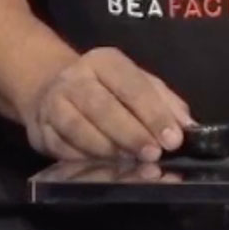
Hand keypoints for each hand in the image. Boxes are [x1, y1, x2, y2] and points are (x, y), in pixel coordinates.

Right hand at [17, 46, 194, 161]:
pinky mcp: (40, 130)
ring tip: (131, 163)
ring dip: (107, 149)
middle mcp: (76, 78)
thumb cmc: (107, 88)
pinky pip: (62, 148)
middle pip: (103, 107)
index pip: (132, 86)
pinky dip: (85, 159)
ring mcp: (53, 103)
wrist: (50, 88)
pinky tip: (104, 168)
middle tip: (153, 155)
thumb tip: (189, 127)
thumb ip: (165, 102)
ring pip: (78, 128)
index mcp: (105, 61)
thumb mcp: (138, 83)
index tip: (173, 139)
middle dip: (131, 134)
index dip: (154, 113)